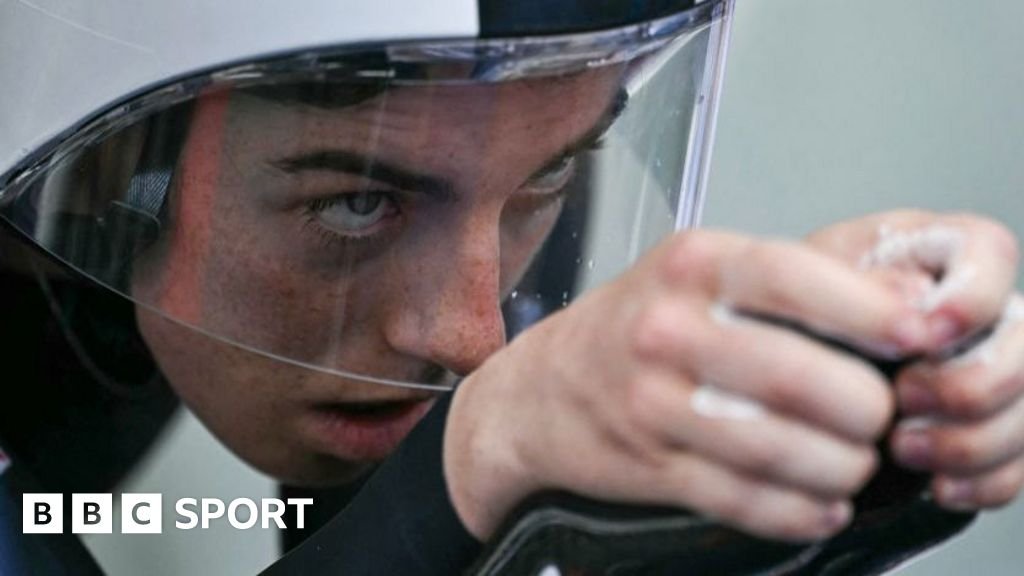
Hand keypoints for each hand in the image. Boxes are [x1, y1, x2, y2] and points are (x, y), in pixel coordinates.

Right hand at [444, 226, 947, 542]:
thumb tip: (904, 308)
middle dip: (866, 408)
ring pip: (777, 447)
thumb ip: (790, 281)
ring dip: (839, 467)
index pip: (795, 277)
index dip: (870, 311)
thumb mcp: (699, 271)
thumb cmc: (635, 322)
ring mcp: (653, 401)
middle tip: (882, 416)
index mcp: (691, 264)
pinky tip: (819, 503)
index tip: (918, 336)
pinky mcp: (651, 464)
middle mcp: (667, 327)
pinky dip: (797, 511)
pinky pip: (743, 499)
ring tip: (854, 464)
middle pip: (798, 376)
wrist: (543, 388)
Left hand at [808, 210, 1022, 510]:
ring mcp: (990, 370)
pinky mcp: (989, 429)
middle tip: (904, 399)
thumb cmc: (790, 316)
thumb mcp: (802, 285)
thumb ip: (859, 285)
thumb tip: (916, 298)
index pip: (990, 253)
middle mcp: (975, 310)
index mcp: (930, 253)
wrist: (775, 369)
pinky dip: (982, 481)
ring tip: (901, 447)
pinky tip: (935, 483)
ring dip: (970, 441)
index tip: (929, 336)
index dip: (974, 298)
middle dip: (970, 385)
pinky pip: (1018, 465)